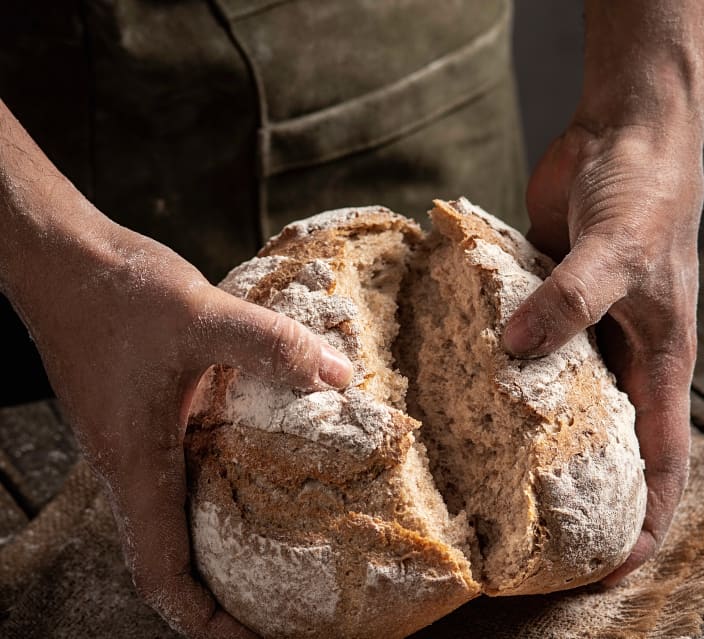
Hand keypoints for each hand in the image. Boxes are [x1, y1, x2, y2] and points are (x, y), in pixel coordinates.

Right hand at [26, 220, 352, 636]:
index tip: (253, 636)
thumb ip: (272, 345)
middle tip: (281, 596)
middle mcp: (131, 462)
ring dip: (218, 537)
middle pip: (171, 555)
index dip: (203, 621)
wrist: (61, 257)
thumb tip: (339, 375)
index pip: (162, 573)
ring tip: (279, 539)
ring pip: (174, 513)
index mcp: (136, 463)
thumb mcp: (201, 316)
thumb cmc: (113, 291)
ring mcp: (133, 437)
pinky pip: (178, 469)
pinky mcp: (141, 410)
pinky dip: (214, 484)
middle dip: (221, 588)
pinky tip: (254, 458)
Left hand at [503, 122, 701, 584]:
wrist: (624, 134)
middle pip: (599, 440)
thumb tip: (513, 350)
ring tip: (472, 465)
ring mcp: (577, 326)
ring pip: (551, 393)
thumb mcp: (619, 251)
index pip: (658, 461)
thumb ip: (570, 302)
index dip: (643, 521)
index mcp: (656, 359)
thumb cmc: (647, 191)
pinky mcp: (542, 298)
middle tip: (520, 529)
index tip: (607, 568)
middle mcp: (618, 353)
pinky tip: (454, 381)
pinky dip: (494, 362)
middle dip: (570, 488)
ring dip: (521, 425)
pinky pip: (518, 341)